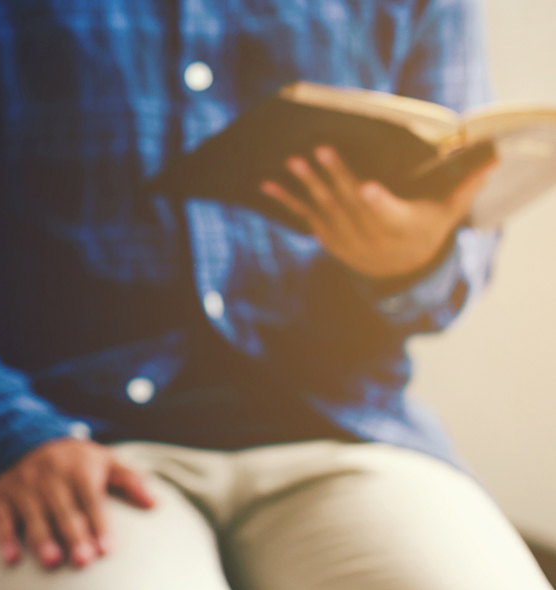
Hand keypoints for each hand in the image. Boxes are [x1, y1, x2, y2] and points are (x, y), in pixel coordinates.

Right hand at [0, 438, 153, 568]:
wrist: (21, 440)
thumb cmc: (73, 462)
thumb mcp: (103, 460)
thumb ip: (129, 480)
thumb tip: (155, 504)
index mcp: (77, 469)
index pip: (91, 498)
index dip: (99, 524)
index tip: (107, 550)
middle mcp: (48, 477)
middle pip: (63, 509)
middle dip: (73, 534)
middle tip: (83, 560)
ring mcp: (22, 487)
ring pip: (32, 514)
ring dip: (41, 537)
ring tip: (52, 561)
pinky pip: (1, 517)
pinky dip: (4, 537)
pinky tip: (11, 558)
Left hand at [260, 145, 495, 280]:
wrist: (399, 268)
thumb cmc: (427, 228)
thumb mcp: (449, 211)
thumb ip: (467, 185)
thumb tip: (496, 158)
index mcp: (400, 224)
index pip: (389, 212)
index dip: (378, 202)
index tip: (367, 188)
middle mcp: (369, 233)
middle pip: (350, 202)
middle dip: (334, 175)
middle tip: (319, 148)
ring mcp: (345, 235)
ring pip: (323, 207)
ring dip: (305, 184)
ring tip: (291, 160)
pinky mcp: (327, 234)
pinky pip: (304, 216)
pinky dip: (286, 200)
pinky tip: (266, 184)